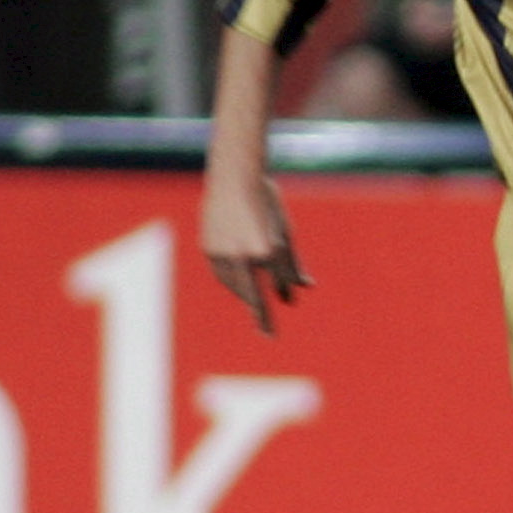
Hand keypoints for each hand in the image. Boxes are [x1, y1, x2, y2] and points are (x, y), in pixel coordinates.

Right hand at [199, 167, 307, 333]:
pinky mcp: (208, 247)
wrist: (235, 175)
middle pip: (250, 293)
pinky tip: (240, 283)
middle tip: (264, 331)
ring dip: (245, 295)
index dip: (269, 316)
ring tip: (255, 303)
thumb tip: (305, 289)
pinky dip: (232, 280)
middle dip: (258, 312)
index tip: (270, 337)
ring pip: (234, 285)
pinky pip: (221, 272)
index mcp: (267, 249)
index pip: (272, 289)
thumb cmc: (266, 203)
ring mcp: (222, 251)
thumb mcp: (285, 233)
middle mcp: (243, 253)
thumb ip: (292, 265)